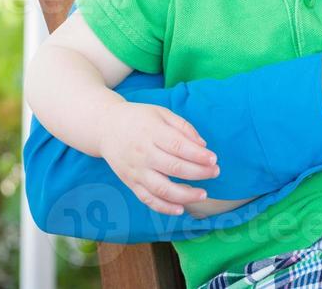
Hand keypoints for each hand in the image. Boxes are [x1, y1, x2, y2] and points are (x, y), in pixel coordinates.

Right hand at [97, 101, 219, 214]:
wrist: (106, 128)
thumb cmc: (139, 118)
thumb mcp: (161, 113)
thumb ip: (183, 127)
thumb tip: (203, 145)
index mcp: (152, 132)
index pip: (178, 146)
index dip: (198, 155)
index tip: (214, 159)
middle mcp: (143, 153)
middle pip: (173, 167)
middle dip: (198, 172)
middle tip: (215, 172)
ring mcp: (136, 171)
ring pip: (161, 188)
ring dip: (184, 194)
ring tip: (203, 194)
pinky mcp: (130, 183)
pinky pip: (147, 199)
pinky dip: (164, 207)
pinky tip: (180, 209)